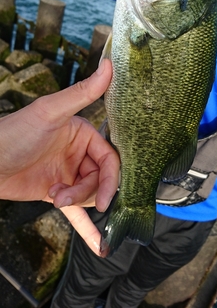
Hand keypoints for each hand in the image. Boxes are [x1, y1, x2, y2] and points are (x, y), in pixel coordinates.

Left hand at [0, 59, 119, 255]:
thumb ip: (82, 92)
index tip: (107, 196)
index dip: (111, 177)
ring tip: (55, 198)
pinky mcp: (56, 192)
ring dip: (77, 202)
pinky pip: (76, 212)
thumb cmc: (14, 132)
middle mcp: (78, 153)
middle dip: (88, 192)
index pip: (110, 157)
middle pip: (101, 179)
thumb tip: (110, 64)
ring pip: (89, 195)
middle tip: (65, 196)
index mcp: (83, 133)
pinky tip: (98, 243)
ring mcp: (68, 174)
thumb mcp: (51, 112)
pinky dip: (86, 227)